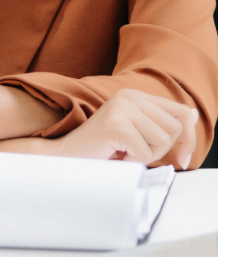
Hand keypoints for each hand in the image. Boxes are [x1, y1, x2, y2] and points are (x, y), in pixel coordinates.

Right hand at [51, 88, 198, 169]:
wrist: (65, 155)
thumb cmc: (100, 147)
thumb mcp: (135, 131)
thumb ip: (160, 121)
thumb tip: (191, 114)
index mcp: (134, 95)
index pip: (181, 113)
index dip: (187, 139)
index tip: (180, 159)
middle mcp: (128, 96)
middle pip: (175, 129)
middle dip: (161, 150)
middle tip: (135, 153)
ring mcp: (121, 109)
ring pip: (162, 141)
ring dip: (145, 156)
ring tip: (123, 152)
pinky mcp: (116, 125)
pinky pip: (145, 152)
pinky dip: (132, 162)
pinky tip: (115, 155)